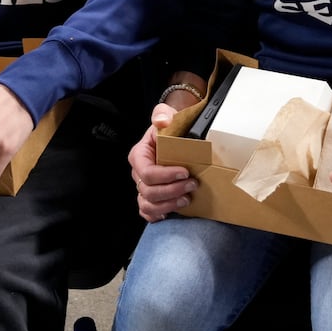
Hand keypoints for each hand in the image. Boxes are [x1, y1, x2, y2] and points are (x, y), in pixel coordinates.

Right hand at [129, 103, 196, 221]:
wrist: (174, 134)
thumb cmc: (169, 127)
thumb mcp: (165, 115)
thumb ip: (162, 115)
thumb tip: (162, 121)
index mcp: (139, 155)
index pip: (147, 172)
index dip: (165, 176)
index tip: (185, 172)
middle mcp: (138, 173)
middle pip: (148, 192)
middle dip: (172, 191)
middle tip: (193, 184)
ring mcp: (143, 187)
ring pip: (148, 205)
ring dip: (168, 205)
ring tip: (187, 199)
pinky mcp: (151, 197)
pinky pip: (148, 213)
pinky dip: (157, 215)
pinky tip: (172, 211)